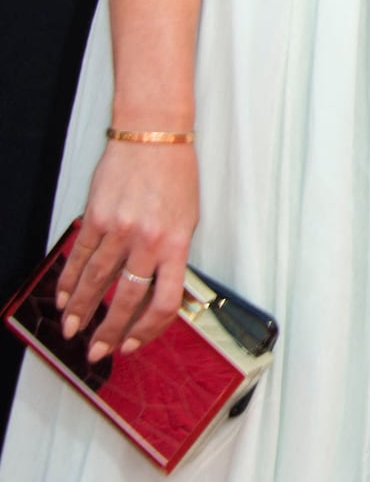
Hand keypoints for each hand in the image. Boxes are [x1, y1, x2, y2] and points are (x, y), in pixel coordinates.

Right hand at [56, 141, 198, 361]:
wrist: (153, 135)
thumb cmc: (176, 175)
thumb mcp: (188, 218)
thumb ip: (171, 255)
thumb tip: (154, 291)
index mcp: (177, 242)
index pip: (165, 300)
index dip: (148, 329)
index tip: (134, 342)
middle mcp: (148, 239)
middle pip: (126, 297)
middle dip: (108, 331)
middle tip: (97, 351)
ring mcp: (119, 229)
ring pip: (96, 281)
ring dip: (82, 310)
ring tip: (72, 329)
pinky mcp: (96, 217)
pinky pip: (80, 257)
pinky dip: (70, 281)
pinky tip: (65, 297)